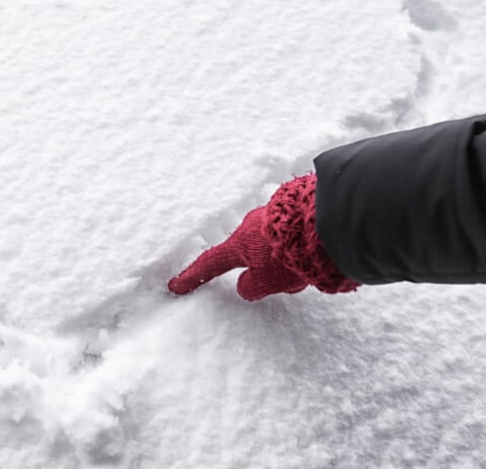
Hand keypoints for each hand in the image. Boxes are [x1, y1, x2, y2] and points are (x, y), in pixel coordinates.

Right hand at [167, 175, 358, 300]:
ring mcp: (273, 217)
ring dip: (291, 263)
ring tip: (312, 268)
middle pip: (251, 257)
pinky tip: (321, 253)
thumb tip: (247, 285)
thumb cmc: (290, 253)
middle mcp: (251, 227)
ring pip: (276, 251)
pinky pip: (293, 238)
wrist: (324, 223)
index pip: (211, 263)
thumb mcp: (268, 281)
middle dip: (269, 271)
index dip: (193, 276)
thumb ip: (252, 287)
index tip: (176, 285)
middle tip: (291, 279)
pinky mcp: (294, 213)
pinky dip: (303, 250)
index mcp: (239, 244)